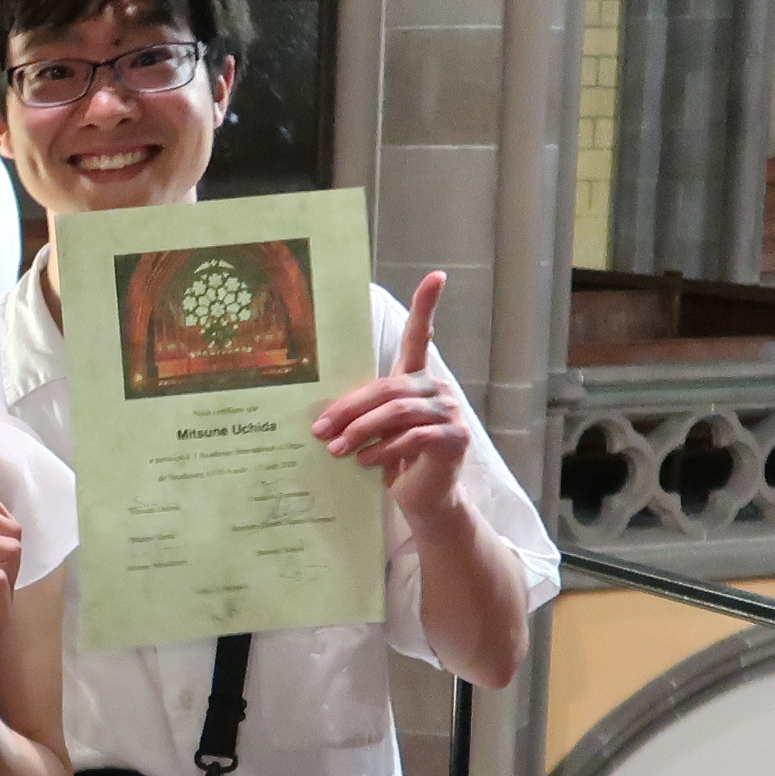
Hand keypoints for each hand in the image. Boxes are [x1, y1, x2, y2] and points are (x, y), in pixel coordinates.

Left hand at [310, 269, 476, 520]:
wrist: (425, 499)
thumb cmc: (395, 460)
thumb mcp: (374, 432)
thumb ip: (361, 414)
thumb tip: (319, 420)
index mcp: (416, 380)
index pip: (420, 337)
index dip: (427, 305)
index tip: (436, 276)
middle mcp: (437, 390)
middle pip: (388, 387)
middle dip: (349, 408)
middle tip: (319, 429)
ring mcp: (451, 413)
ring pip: (397, 412)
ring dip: (360, 431)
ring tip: (336, 450)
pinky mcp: (455, 438)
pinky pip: (412, 437)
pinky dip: (383, 449)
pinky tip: (365, 462)